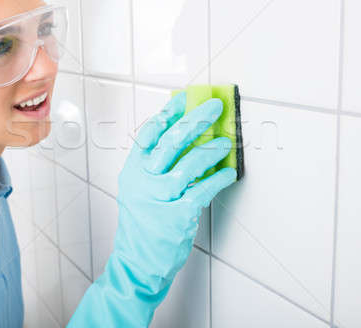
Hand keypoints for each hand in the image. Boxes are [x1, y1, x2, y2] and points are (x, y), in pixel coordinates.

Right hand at [112, 91, 236, 290]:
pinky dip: (218, 179)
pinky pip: (203, 190)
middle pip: (171, 141)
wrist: (138, 262)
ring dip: (211, 149)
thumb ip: (155, 167)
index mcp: (133, 171)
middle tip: (214, 108)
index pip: (149, 133)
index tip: (185, 99)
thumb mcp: (139, 191)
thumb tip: (186, 139)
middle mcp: (143, 181)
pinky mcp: (176, 216)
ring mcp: (159, 198)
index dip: (169, 113)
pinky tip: (228, 172)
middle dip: (196, 120)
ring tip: (226, 142)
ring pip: (189, 163)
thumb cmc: (143, 225)